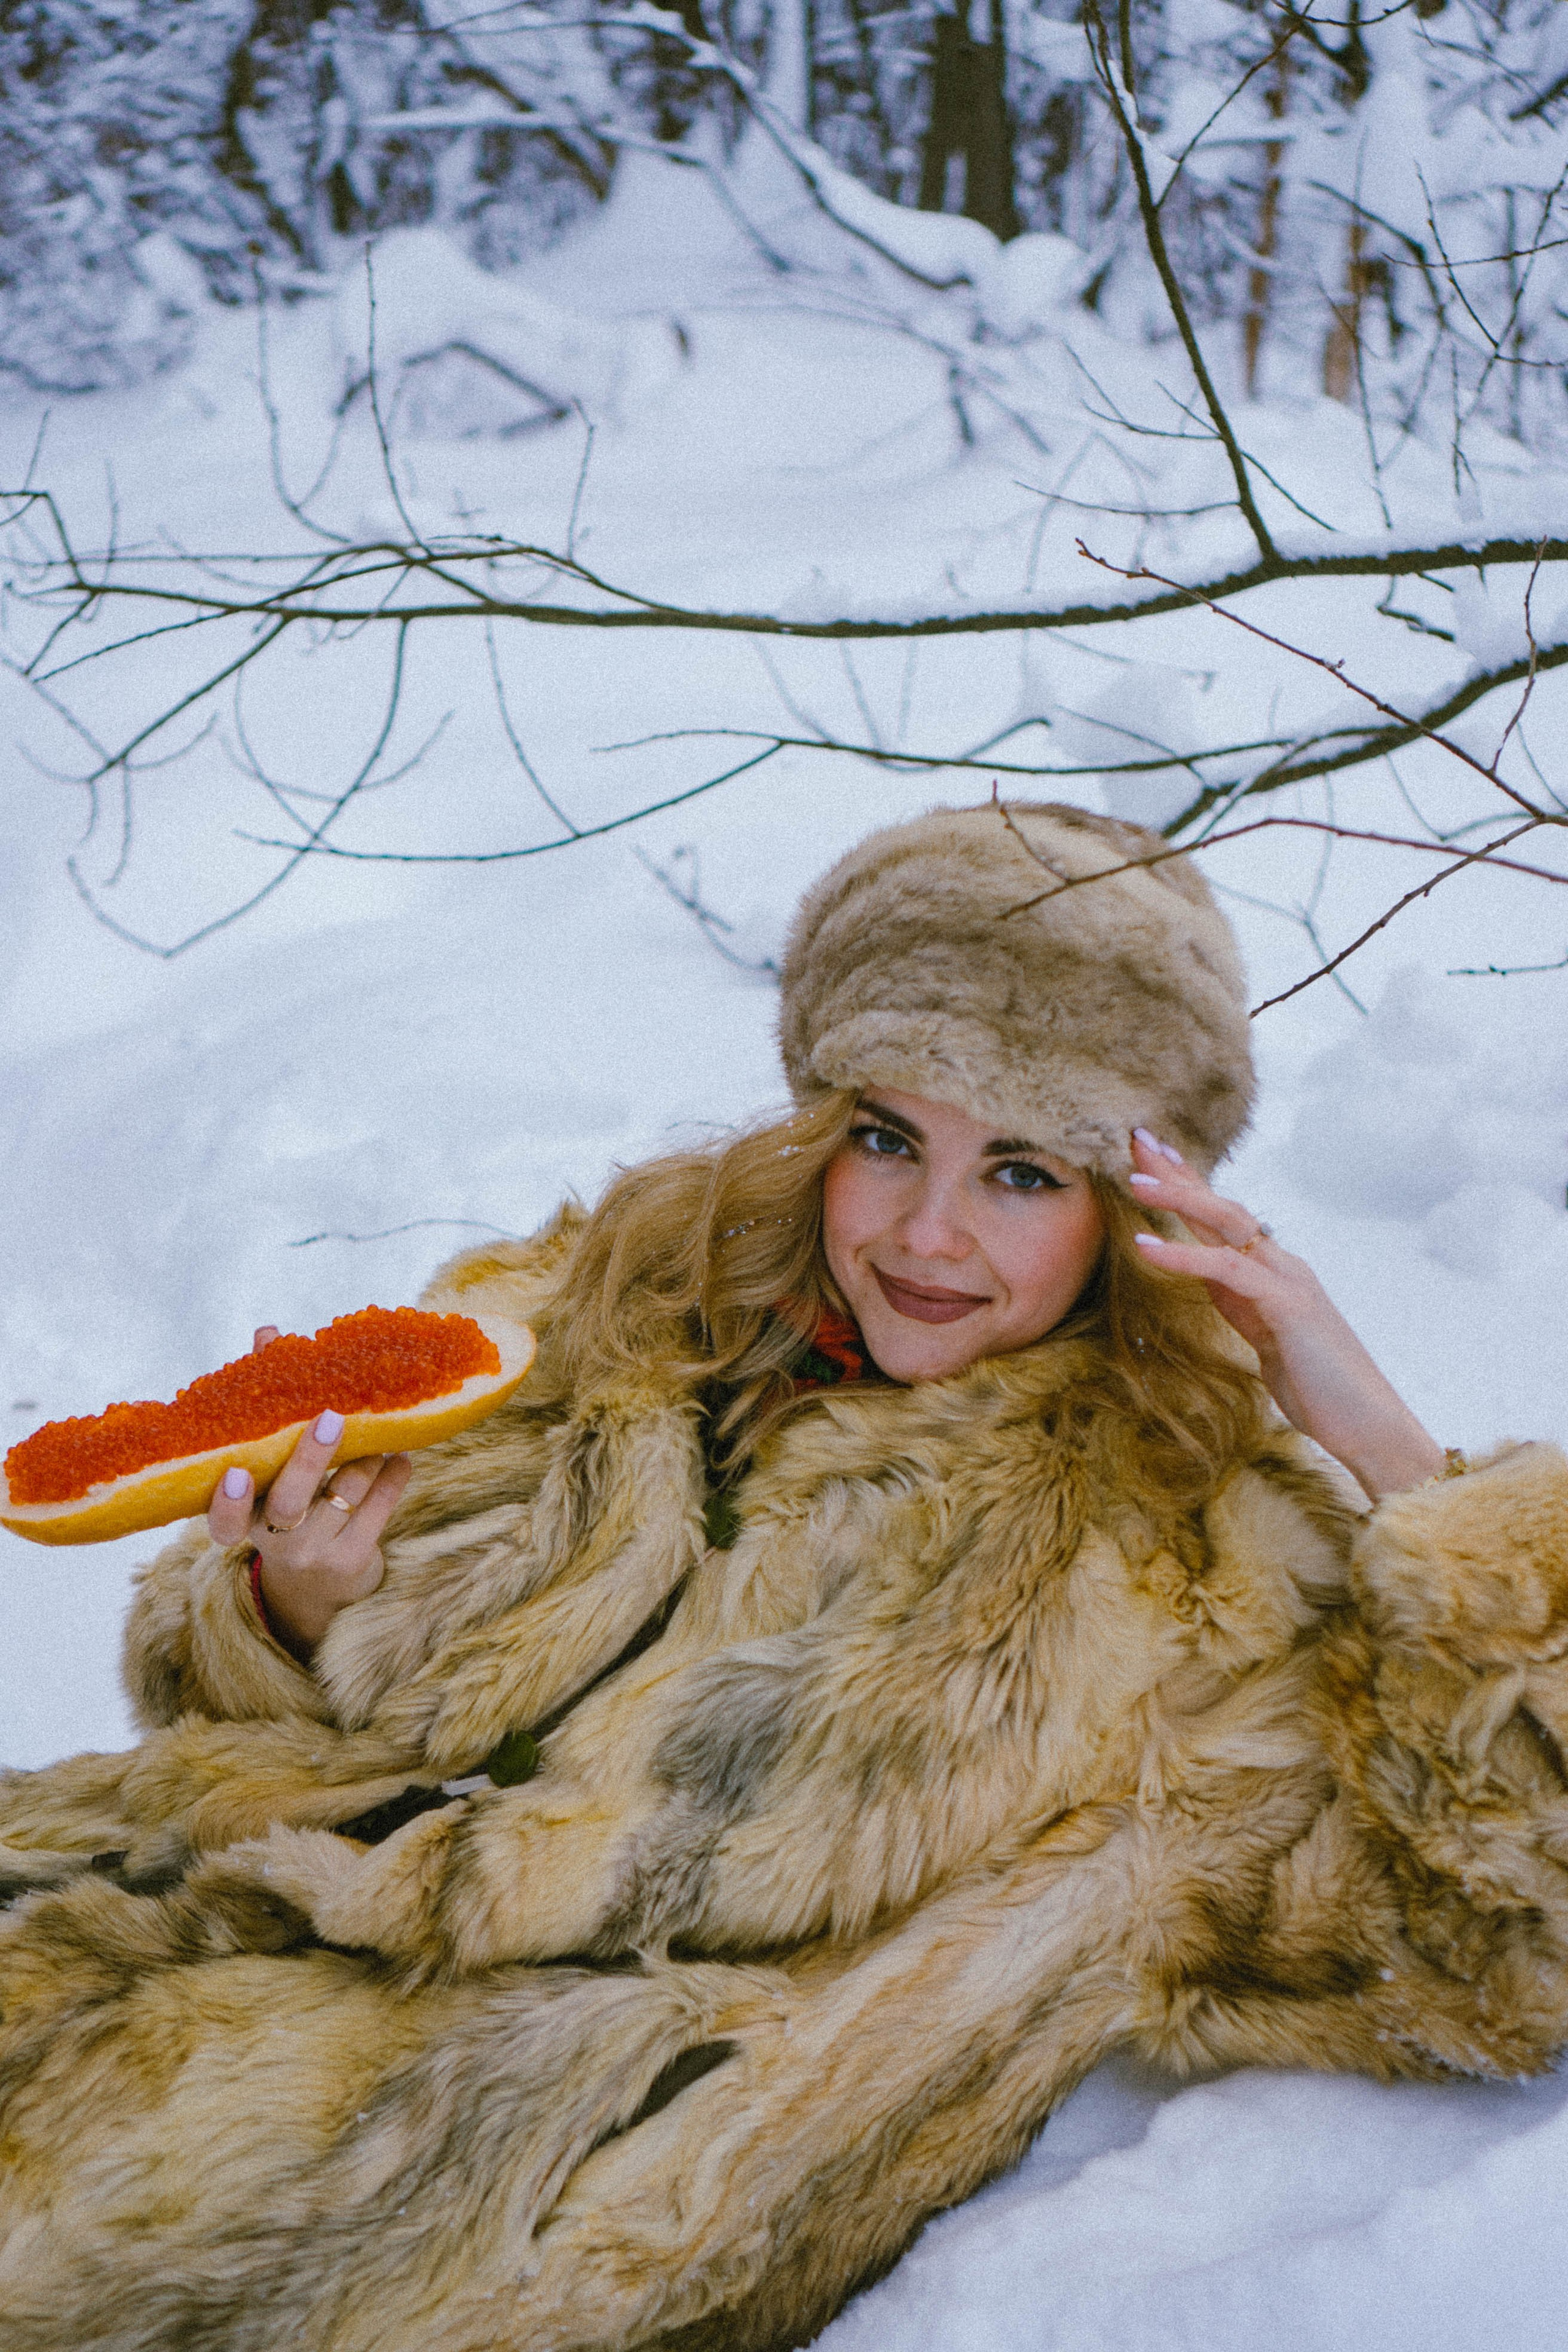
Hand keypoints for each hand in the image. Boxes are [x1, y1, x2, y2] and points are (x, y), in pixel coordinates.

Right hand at [206, 1323, 412, 1660]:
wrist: (320, 1587)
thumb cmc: (290, 1505)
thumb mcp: (270, 1470)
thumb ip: (268, 1406)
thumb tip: (268, 1333)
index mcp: (245, 1518)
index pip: (222, 1522)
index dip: (225, 1503)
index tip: (233, 1473)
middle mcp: (275, 1542)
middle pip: (287, 1504)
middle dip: (309, 1459)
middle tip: (330, 1418)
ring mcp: (316, 1554)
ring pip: (342, 1497)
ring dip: (365, 1457)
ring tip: (381, 1428)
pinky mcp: (354, 1560)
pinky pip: (379, 1510)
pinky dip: (392, 1477)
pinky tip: (400, 1457)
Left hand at [1125, 1131, 1444, 1502]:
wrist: (1371, 1427)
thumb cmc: (1321, 1390)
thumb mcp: (1267, 1340)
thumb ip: (1240, 1305)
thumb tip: (1209, 1280)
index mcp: (1274, 1274)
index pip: (1225, 1220)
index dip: (1189, 1185)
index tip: (1153, 1157)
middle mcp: (1283, 1267)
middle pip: (1223, 1205)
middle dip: (1179, 1172)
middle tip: (1137, 1138)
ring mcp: (1289, 1281)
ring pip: (1228, 1223)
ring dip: (1179, 1199)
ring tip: (1133, 1182)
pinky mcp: (1288, 1306)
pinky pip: (1226, 1270)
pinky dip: (1182, 1255)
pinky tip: (1144, 1247)